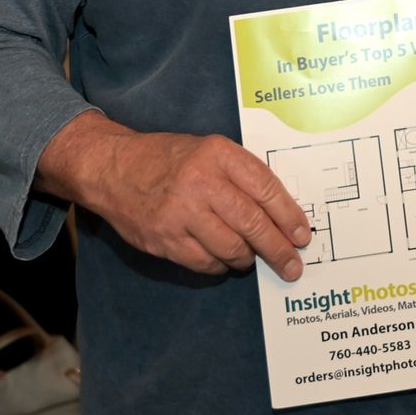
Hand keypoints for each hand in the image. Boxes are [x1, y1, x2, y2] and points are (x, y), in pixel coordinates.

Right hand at [38, 111, 311, 277]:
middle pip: (252, 223)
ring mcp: (180, 213)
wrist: (113, 168)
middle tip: (292, 265)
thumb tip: (281, 213)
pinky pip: (205, 262)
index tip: (302, 235)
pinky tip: (224, 259)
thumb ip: (241, 175)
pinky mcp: (164, 239)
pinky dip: (220, 265)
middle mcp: (201, 182)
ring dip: (248, 258)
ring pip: (231, 247)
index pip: (266, 188)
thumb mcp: (209, 150)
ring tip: (252, 258)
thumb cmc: (169, 158)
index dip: (289, 216)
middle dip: (278, 249)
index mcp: (218, 154)